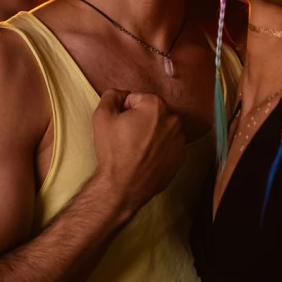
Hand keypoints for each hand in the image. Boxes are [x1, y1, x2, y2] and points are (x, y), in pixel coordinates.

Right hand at [91, 89, 183, 219]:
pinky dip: (158, 149)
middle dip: (140, 120)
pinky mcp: (180, 158)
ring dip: (150, 134)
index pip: (136, 99)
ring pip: (161, 129)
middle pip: (152, 113)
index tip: (119, 126)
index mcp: (156, 106)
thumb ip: (111, 96)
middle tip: (126, 137)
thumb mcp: (102, 117)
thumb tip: (121, 94)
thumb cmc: (113, 151)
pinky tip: (145, 158)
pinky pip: (167, 146)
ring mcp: (179, 140)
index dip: (124, 111)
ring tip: (135, 149)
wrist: (123, 186)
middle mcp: (173, 120)